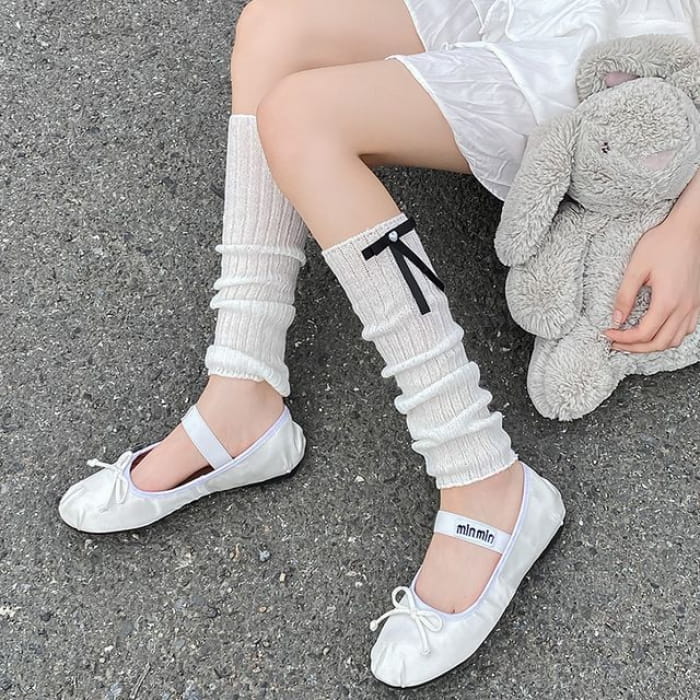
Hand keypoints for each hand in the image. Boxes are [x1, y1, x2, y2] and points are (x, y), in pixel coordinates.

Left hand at [603, 216, 699, 352]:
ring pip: (675, 340)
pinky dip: (669, 337)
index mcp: (667, 301)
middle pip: (659, 343)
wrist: (687, 229)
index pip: (643, 333)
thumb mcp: (636, 268)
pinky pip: (685, 329)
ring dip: (653, 345)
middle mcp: (684, 307)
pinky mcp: (696, 302)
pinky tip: (655, 331)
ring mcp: (693, 306)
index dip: (622, 339)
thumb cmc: (662, 243)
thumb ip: (625, 296)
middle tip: (615, 343)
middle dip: (635, 348)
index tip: (607, 333)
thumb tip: (616, 320)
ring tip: (632, 341)